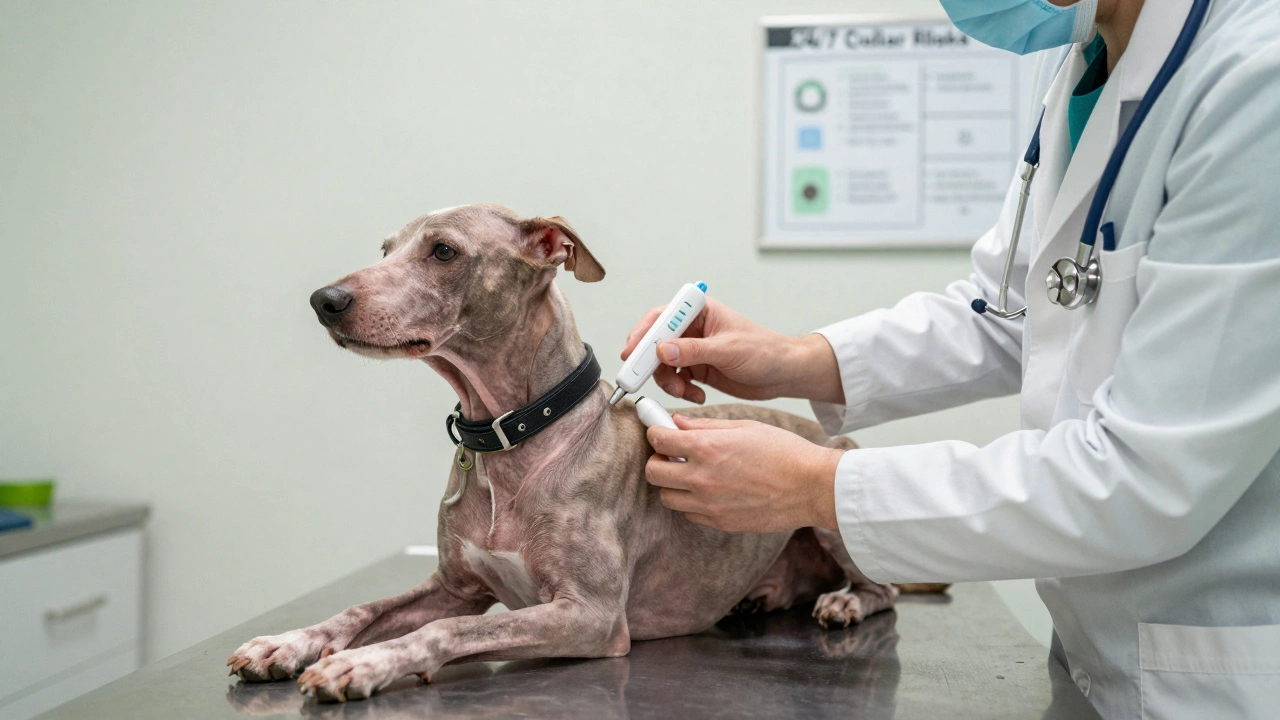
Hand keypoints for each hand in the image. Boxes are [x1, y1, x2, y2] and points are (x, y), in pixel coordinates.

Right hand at [620, 298, 842, 404]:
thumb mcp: (728, 349)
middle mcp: (692, 329)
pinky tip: (698, 396)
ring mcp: (693, 350)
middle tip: (639, 379)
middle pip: (656, 342)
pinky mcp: (697, 369)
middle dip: (649, 363)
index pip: (662, 316)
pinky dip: (681, 390)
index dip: (643, 333)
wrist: (783, 374)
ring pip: (663, 365)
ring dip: (668, 381)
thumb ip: (694, 351)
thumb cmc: (764, 351)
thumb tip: (663, 350)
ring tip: (684, 391)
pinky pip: (676, 380)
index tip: (631, 352)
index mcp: (700, 311)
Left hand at [644, 415, 843, 532]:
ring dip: (673, 484)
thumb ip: (705, 426)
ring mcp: (709, 505)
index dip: (655, 431)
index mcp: (707, 448)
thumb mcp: (744, 427)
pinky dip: (692, 503)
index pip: (658, 440)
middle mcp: (702, 478)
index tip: (660, 431)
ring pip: (667, 497)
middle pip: (653, 472)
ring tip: (691, 474)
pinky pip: (689, 514)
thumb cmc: (784, 452)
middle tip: (672, 455)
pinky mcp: (720, 523)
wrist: (812, 486)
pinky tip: (709, 490)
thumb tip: (677, 423)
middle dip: (658, 460)